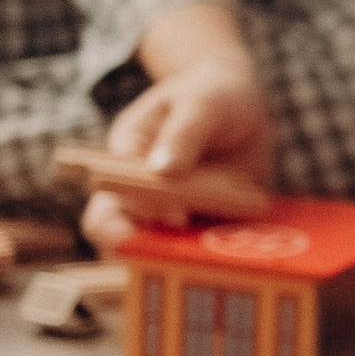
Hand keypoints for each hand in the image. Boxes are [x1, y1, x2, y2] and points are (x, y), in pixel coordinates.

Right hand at [82, 52, 274, 253]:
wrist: (242, 104)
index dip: (136, 211)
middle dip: (141, 251)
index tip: (175, 215)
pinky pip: (202, 247)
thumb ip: (183, 133)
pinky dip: (216, 254)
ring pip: (161, 247)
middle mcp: (141, 190)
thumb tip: (163, 170)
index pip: (112, 194)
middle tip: (174, 260)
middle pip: (122, 231)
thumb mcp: (200, 103)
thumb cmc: (210, 94)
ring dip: (182, 257)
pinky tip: (239, 253)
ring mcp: (172, 210)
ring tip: (214, 261)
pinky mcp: (202, 222)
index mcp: (126, 155)